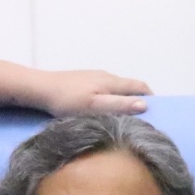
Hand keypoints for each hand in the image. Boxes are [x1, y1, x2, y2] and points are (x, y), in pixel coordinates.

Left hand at [32, 69, 152, 115]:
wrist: (39, 89)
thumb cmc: (66, 100)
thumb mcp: (94, 106)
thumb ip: (119, 105)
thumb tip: (144, 105)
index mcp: (111, 82)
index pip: (139, 86)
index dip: (150, 98)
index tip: (156, 112)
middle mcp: (105, 76)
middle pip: (129, 86)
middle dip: (138, 99)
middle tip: (141, 117)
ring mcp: (93, 77)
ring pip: (115, 87)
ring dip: (124, 99)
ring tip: (123, 116)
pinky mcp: (82, 81)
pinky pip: (103, 89)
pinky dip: (110, 98)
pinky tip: (102, 109)